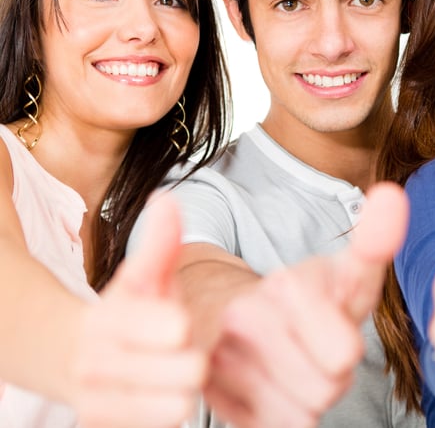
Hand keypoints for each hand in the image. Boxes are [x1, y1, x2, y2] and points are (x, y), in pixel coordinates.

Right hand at [73, 194, 205, 427]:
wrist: (72, 358)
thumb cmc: (125, 312)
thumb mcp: (141, 276)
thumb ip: (160, 241)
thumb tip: (168, 198)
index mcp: (108, 321)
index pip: (169, 329)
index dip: (176, 326)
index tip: (176, 325)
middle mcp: (97, 366)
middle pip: (184, 373)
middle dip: (192, 360)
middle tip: (184, 352)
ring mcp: (101, 405)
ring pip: (175, 408)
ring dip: (182, 391)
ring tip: (175, 376)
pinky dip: (171, 415)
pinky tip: (166, 397)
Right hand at [203, 182, 408, 427]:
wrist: (229, 314)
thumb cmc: (310, 301)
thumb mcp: (345, 274)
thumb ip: (374, 243)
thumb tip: (390, 194)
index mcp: (292, 285)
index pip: (343, 352)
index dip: (342, 352)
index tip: (333, 344)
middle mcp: (249, 315)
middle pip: (330, 386)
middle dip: (332, 377)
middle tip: (315, 351)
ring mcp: (221, 356)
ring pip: (301, 414)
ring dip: (305, 400)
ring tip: (292, 368)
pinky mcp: (207, 393)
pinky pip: (268, 427)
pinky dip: (275, 416)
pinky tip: (266, 386)